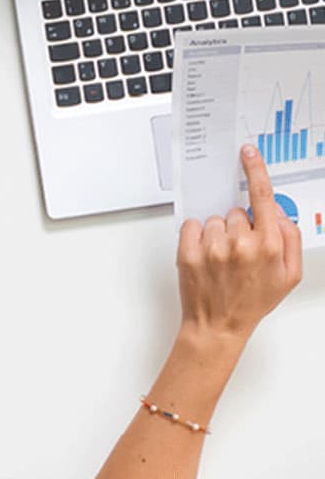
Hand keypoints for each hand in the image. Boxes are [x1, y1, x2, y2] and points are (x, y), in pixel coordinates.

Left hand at [177, 145, 302, 342]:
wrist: (218, 326)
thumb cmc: (253, 302)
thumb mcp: (289, 275)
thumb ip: (290, 239)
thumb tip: (279, 214)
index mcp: (268, 245)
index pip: (263, 198)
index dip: (255, 171)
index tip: (247, 152)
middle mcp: (241, 243)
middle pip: (236, 212)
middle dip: (238, 227)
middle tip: (239, 254)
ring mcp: (213, 248)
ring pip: (214, 221)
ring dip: (217, 235)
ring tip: (222, 260)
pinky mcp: (188, 252)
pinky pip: (192, 226)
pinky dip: (196, 237)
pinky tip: (205, 257)